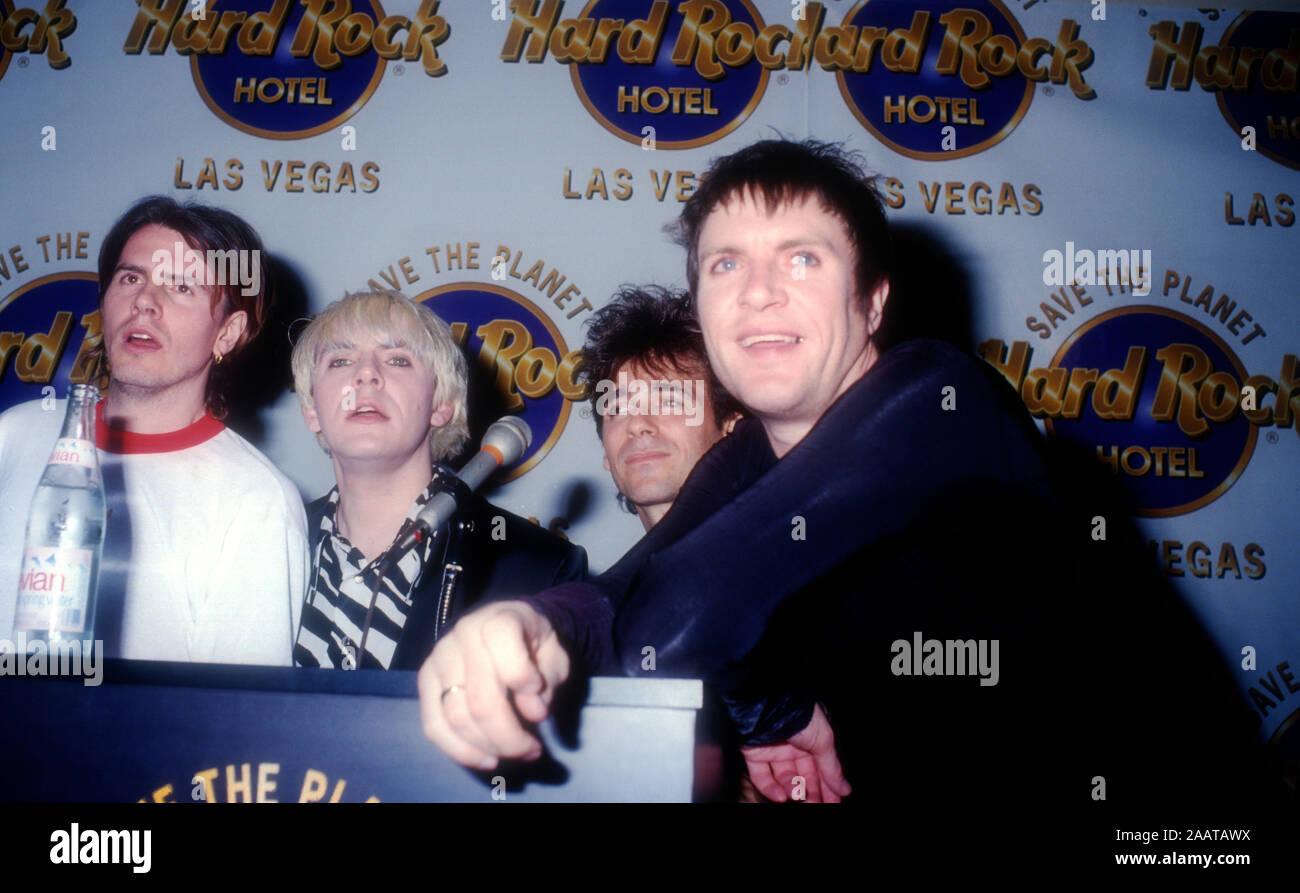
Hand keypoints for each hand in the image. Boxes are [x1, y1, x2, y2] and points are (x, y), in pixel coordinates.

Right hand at [417, 600, 569, 769]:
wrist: (504, 631)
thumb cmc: (533, 645)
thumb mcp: (554, 656)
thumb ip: (548, 680)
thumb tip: (532, 713)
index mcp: (499, 619)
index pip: (502, 643)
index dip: (522, 675)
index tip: (538, 690)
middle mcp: (463, 634)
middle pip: (480, 698)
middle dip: (510, 736)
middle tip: (533, 751)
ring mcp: (439, 658)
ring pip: (456, 717)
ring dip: (489, 747)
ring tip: (517, 754)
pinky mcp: (426, 682)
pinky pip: (434, 726)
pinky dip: (461, 751)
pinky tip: (486, 759)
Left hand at [740, 703, 850, 802]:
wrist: (770, 706)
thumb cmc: (801, 717)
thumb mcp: (824, 742)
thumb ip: (832, 767)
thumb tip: (845, 789)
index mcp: (812, 738)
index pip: (822, 766)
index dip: (829, 785)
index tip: (834, 802)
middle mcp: (793, 744)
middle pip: (804, 774)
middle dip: (812, 792)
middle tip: (816, 805)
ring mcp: (773, 749)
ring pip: (784, 777)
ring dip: (792, 790)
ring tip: (798, 797)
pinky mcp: (754, 753)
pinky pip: (761, 776)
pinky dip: (770, 788)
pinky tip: (781, 797)